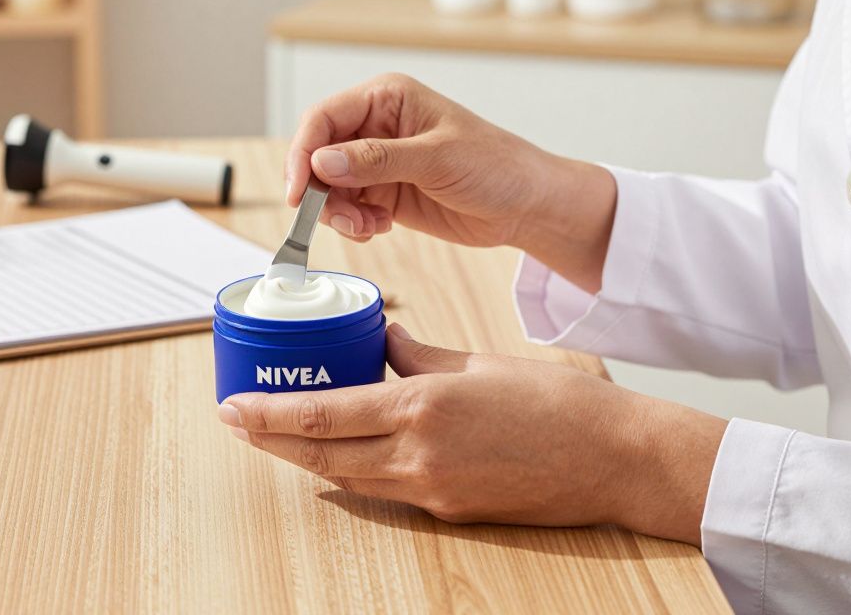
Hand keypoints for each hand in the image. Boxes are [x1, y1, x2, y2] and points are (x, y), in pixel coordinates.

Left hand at [218, 325, 725, 544]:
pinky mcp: (450, 510)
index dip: (270, 416)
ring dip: (307, 459)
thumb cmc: (558, 404)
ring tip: (275, 439)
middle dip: (272, 441)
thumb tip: (386, 339)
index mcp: (423, 407)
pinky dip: (354, 472)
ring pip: (349, 478)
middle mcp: (419, 455)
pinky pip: (386, 490)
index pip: (324, 415)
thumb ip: (421, 354)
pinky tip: (341, 455)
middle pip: (322, 454)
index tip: (234, 408)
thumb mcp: (480, 362)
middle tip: (236, 424)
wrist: (616, 460)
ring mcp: (433, 490)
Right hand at [286, 74, 616, 291]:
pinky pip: (346, 208)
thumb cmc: (496, 167)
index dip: (302, 154)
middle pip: (317, 155)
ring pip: (327, 187)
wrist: (527, 206)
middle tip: (343, 219)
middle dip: (321, 192)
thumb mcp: (437, 159)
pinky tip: (380, 227)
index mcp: (387, 99)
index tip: (298, 192)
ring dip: (338, 213)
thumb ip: (376, 160)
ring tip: (371, 227)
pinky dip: (354, 224)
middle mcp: (375, 126)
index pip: (323, 119)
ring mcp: (377, 161)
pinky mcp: (383, 192)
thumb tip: (321, 163)